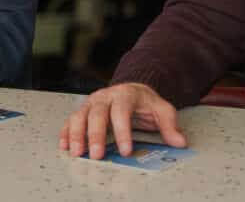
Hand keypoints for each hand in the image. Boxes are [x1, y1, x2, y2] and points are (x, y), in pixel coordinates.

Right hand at [59, 83, 186, 158]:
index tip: (126, 150)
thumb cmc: (145, 102)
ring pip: (80, 115)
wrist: (132, 89)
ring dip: (76, 134)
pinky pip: (71, 119)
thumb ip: (169, 125)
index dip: (123, 131)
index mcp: (125, 95)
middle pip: (97, 114)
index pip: (121, 112)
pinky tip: (65, 145)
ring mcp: (92, 102)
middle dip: (95, 135)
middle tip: (96, 155)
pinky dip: (66, 132)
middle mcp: (105, 97)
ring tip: (77, 152)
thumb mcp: (161, 109)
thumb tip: (180, 141)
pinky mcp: (83, 110)